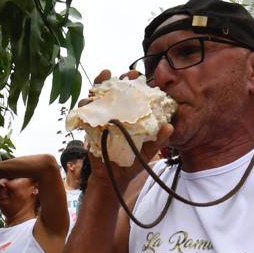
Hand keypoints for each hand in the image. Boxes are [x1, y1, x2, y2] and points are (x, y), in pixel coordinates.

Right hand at [84, 69, 173, 190]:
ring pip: (95, 98)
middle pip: (109, 91)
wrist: (113, 178)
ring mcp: (99, 119)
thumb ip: (158, 139)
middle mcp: (113, 113)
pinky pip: (83, 114)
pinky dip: (84, 106)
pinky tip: (88, 101)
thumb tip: (170, 127)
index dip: (131, 81)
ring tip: (102, 81)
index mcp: (128, 115)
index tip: (137, 74)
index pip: (128, 94)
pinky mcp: (88, 128)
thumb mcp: (148, 150)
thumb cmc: (132, 161)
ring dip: (97, 88)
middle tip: (120, 74)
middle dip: (112, 79)